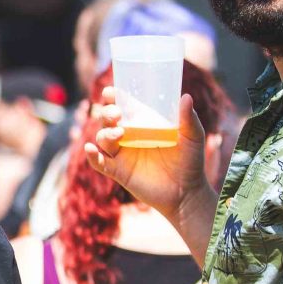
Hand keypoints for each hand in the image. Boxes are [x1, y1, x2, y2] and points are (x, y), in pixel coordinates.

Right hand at [83, 86, 208, 221]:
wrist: (187, 193)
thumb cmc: (190, 162)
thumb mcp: (193, 138)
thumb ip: (188, 119)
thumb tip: (186, 97)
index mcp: (142, 124)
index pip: (123, 106)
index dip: (113, 97)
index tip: (111, 91)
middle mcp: (128, 136)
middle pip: (107, 120)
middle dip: (106, 112)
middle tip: (117, 113)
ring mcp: (122, 154)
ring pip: (102, 138)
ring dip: (105, 133)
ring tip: (119, 133)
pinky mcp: (118, 171)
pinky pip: (99, 163)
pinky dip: (91, 156)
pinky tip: (90, 149)